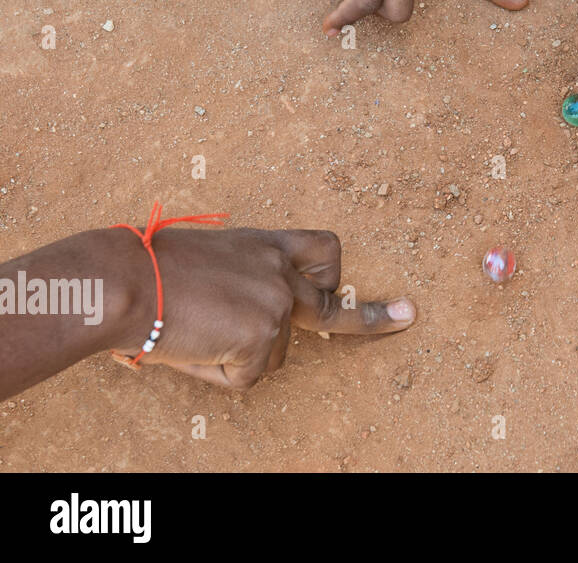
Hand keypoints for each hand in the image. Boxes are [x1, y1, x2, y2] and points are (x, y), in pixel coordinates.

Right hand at [111, 225, 414, 388]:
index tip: (355, 285)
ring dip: (234, 356)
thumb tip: (238, 319)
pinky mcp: (263, 338)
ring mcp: (277, 306)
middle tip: (408, 315)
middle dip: (371, 318)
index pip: (321, 250)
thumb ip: (237, 278)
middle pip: (333, 306)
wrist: (124, 280)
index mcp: (265, 247)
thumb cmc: (143, 268)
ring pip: (271, 356)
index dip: (335, 275)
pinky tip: (192, 345)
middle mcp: (280, 273)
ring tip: (192, 330)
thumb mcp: (204, 259)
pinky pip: (245, 377)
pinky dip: (216, 373)